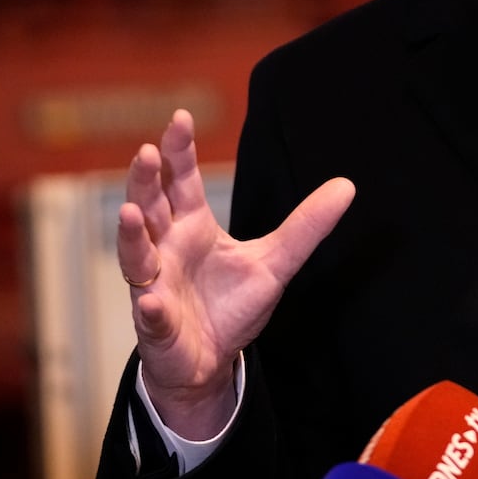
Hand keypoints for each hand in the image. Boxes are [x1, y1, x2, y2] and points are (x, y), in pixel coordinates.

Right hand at [116, 109, 353, 438]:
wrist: (212, 360)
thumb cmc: (232, 305)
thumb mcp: (275, 261)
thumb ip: (306, 226)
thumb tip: (347, 185)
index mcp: (192, 226)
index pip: (181, 181)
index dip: (178, 151)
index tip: (180, 118)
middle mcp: (166, 248)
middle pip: (150, 206)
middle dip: (145, 180)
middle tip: (146, 152)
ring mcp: (155, 285)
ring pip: (135, 255)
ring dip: (131, 234)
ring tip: (130, 212)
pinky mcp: (157, 325)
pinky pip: (151, 315)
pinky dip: (151, 308)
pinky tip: (152, 301)